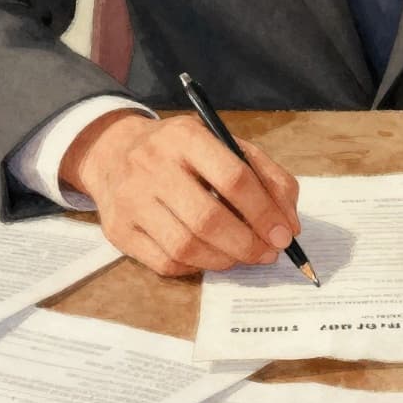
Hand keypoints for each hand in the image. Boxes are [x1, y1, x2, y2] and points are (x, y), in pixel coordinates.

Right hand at [60, 111, 301, 276]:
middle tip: (267, 253)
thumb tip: (289, 225)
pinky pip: (166, 262)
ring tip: (242, 255)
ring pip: (186, 247)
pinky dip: (196, 267)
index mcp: (186, 136)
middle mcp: (152, 165)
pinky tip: (209, 256)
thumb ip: (266, 177)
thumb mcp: (225, 146)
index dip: (264, 212)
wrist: (114, 152)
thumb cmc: (184, 154)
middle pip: (208, 219)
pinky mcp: (118, 230)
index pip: (234, 177)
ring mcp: (130, 199)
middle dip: (247, 244)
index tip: (284, 234)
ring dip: (225, 260)